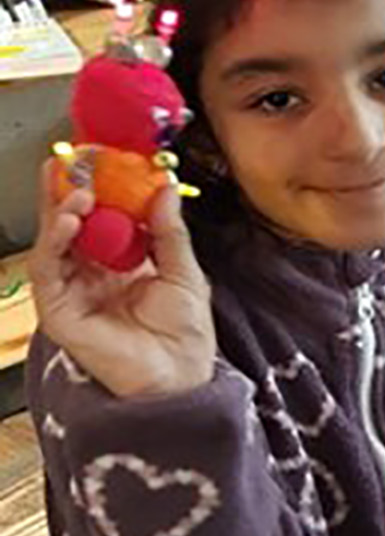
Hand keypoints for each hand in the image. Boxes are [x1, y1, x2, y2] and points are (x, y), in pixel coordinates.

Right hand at [29, 166, 215, 399]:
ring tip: (79, 191)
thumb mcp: (183, 271)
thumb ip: (169, 230)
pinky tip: (69, 220)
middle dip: (70, 190)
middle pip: (72, 224)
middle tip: (74, 160)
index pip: (102, 218)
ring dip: (62, 211)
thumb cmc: (184, 333)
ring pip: (54, 242)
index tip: (105, 159)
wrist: (180, 377)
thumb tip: (164, 187)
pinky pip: (48, 269)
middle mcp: (93, 274)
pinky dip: (54, 241)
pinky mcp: (59, 310)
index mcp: (122, 264)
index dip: (101, 188)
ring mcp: (73, 292)